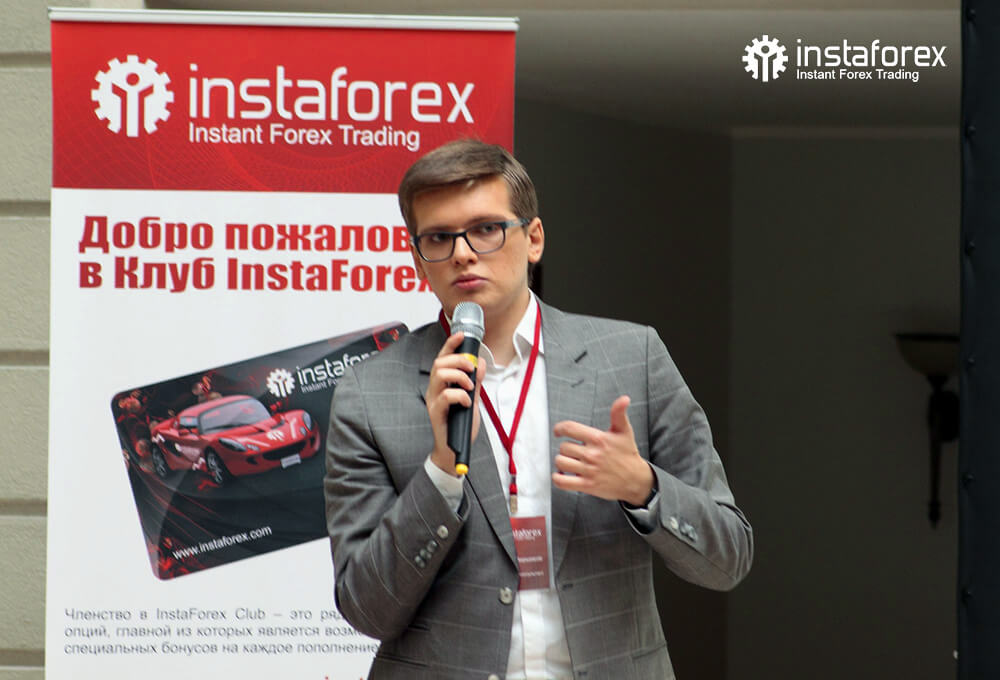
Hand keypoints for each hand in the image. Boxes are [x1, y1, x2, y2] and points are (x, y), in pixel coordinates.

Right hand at [425, 331, 485, 475]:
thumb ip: (475, 381)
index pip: (443, 358)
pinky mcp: (435, 412)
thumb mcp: (472, 398)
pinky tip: (467, 403)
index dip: (450, 344)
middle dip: (459, 360)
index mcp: (442, 383)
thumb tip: (480, 362)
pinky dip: (460, 395)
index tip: (461, 335)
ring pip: (440, 374)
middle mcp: (434, 389)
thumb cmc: (461, 424)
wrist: (455, 449)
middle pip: (439, 363)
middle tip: (472, 369)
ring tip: (470, 387)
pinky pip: (445, 396)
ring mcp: (433, 400)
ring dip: (460, 376)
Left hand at [552, 395, 653, 504]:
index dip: (560, 428)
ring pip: (561, 462)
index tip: (558, 431)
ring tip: (569, 460)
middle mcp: (592, 454)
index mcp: (598, 439)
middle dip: (566, 447)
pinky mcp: (587, 485)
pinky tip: (563, 474)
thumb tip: (624, 399)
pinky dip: (558, 478)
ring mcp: (589, 470)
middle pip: (564, 447)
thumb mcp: (624, 431)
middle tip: (573, 449)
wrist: (636, 480)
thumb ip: (619, 413)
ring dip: (562, 461)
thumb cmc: (627, 455)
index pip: (569, 428)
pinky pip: (563, 482)